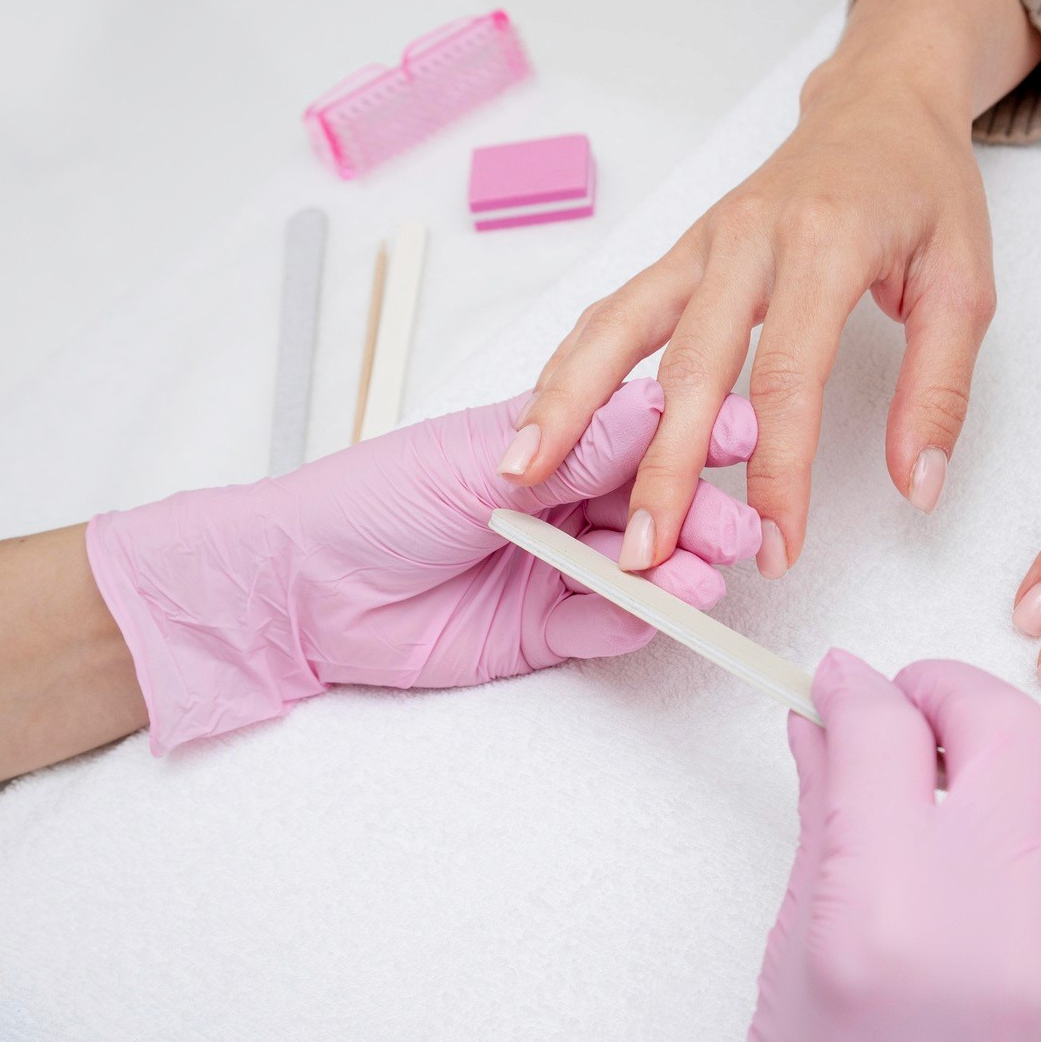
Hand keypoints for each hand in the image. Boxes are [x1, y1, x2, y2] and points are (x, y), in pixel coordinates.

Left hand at [87, 379, 760, 752]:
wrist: (295, 591)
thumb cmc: (365, 501)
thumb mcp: (474, 462)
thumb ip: (574, 448)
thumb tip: (664, 408)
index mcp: (545, 443)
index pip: (637, 435)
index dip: (692, 437)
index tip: (745, 433)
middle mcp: (559, 503)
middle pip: (650, 507)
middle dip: (698, 515)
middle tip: (737, 529)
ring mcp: (551, 569)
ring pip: (635, 571)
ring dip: (675, 574)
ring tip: (705, 578)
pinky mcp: (538, 633)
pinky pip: (600, 628)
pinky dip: (632, 621)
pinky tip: (657, 611)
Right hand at [502, 0, 1040, 577]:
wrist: (880, 102)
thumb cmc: (922, 188)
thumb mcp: (965, 284)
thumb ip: (941, 390)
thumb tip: (918, 485)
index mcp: (827, 243)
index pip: (790, 377)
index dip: (779, 472)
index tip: (777, 546)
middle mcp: (750, 238)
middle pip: (690, 366)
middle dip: (660, 468)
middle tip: (643, 552)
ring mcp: (702, 241)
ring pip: (621, 328)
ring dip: (572, 407)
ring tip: (525, 475)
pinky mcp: (679, 251)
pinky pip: (614, 311)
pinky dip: (569, 365)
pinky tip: (537, 418)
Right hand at [741, 652, 1040, 1041]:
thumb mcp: (797, 968)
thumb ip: (825, 826)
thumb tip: (830, 726)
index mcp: (880, 916)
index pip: (878, 735)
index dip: (859, 689)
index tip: (851, 685)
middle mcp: (997, 925)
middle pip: (1001, 727)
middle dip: (948, 697)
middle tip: (920, 715)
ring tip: (1008, 794)